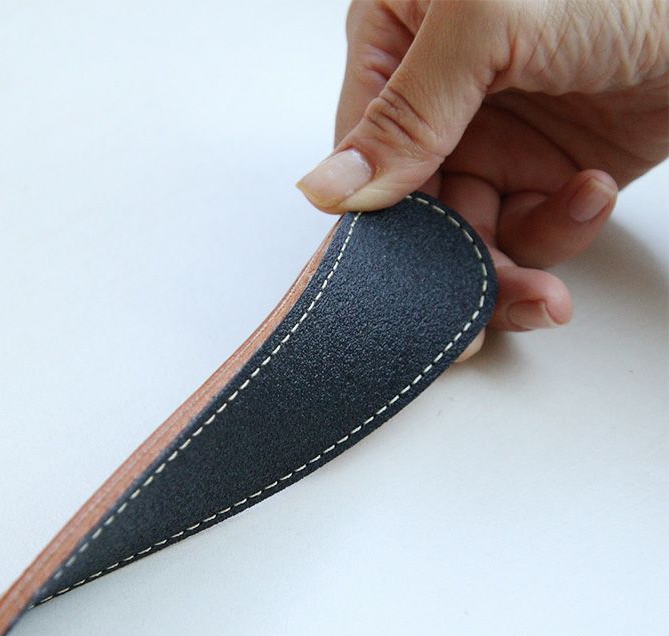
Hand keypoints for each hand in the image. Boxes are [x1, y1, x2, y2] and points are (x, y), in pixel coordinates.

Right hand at [297, 0, 667, 340]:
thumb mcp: (488, 23)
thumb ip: (406, 110)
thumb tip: (329, 188)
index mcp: (396, 45)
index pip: (361, 160)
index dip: (379, 225)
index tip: (398, 283)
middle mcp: (439, 103)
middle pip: (417, 212)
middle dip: (450, 266)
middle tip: (473, 320)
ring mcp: (493, 140)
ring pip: (472, 235)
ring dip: (511, 267)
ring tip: (547, 284)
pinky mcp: (545, 170)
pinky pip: (530, 230)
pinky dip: (562, 230)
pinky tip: (592, 189)